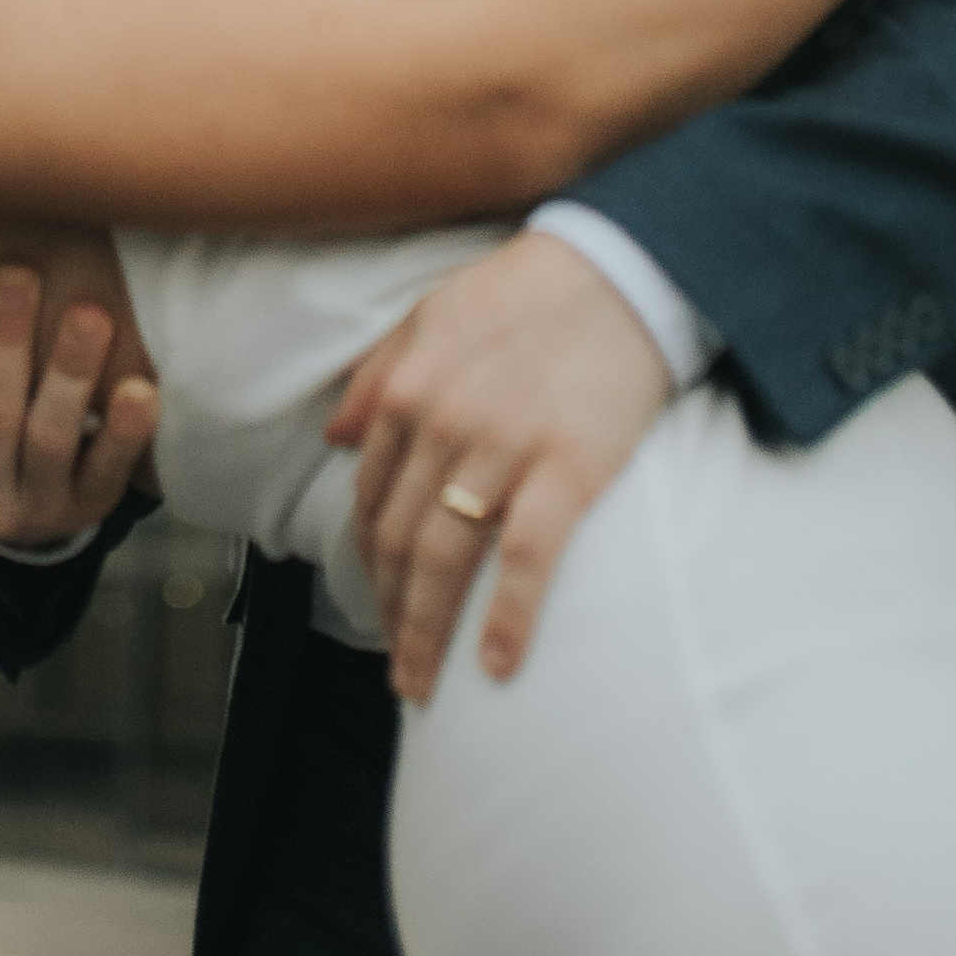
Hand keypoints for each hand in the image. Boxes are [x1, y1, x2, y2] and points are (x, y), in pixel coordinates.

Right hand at [0, 262, 158, 546]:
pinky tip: (142, 386)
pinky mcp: (89, 510)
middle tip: (18, 270)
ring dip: (70, 374)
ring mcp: (34, 508)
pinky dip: (128, 434)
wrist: (13, 523)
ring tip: (89, 311)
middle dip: (4, 341)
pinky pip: (110, 474)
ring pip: (52, 438)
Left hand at [325, 234, 672, 701]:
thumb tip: (334, 436)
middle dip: (390, 615)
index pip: (370, 499)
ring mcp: (502, 450)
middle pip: (398, 542)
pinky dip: (506, 618)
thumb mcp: (432, 314)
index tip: (377, 602)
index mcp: (405, 391)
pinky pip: (525, 559)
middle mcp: (441, 425)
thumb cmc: (526, 291)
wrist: (620, 269)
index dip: (368, 561)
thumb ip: (379, 375)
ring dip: (427, 634)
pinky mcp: (566, 469)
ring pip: (445, 561)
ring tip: (422, 686)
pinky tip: (495, 667)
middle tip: (397, 671)